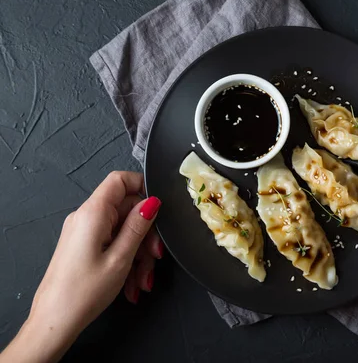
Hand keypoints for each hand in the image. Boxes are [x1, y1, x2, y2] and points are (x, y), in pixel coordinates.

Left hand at [0, 171, 162, 362]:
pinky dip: (126, 260)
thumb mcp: (121, 258)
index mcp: (93, 213)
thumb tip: (152, 202)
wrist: (54, 321)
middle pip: (126, 210)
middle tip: (155, 258)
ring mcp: (84, 232)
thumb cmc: (84, 292)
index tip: (160, 208)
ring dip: (138, 254)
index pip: (120, 180)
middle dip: (146, 234)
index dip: (143, 187)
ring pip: (123, 231)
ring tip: (142, 281)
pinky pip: (113, 243)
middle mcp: (86, 217)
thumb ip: (138, 226)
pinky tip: (132, 284)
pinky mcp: (84, 246)